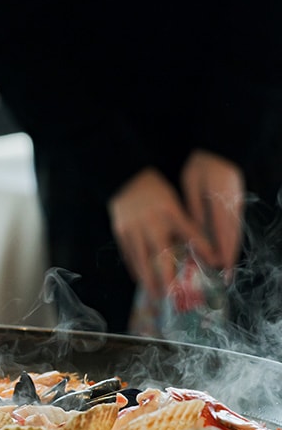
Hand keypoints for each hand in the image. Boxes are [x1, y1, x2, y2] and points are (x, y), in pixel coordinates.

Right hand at [108, 167, 213, 298]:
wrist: (124, 178)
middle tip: (173, 298)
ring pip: (142, 260)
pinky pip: (129, 255)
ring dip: (149, 280)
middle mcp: (152, 223)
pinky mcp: (120, 232)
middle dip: (167, 280)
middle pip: (161, 257)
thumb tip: (204, 248)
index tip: (213, 268)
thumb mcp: (174, 204)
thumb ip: (187, 225)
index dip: (203, 250)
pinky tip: (140, 278)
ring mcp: (133, 229)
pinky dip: (135, 268)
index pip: (191, 234)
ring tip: (155, 295)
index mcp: (170, 213)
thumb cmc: (154, 190)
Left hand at [180, 149, 244, 277]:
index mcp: (221, 203)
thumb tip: (196, 231)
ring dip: (231, 252)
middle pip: (231, 237)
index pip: (223, 232)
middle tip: (226, 278)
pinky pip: (232, 227)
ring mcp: (235, 207)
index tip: (221, 268)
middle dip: (229, 258)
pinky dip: (230, 241)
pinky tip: (225, 250)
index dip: (222, 251)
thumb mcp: (194, 186)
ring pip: (233, 234)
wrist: (218, 150)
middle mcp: (232, 208)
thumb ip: (196, 208)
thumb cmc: (202, 167)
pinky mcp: (234, 206)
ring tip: (227, 270)